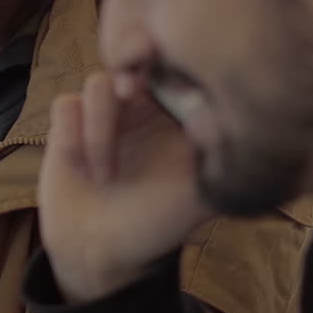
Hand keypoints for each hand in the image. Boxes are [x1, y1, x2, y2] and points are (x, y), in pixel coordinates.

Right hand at [38, 71, 214, 303]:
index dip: (174, 65)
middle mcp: (143, 106)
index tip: (169, 81)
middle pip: (135, 60)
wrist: (100, 251)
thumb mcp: (200, 200)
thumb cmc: (155, 225)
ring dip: (100, 125)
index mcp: (178, 115)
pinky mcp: (69, 124)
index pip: (179, 68)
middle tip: (130, 93)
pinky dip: (73, 133)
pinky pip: (66, 105)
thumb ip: (223, 168)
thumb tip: (247, 133)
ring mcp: (105, 113)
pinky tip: (83, 167)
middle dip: (131, 70)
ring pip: (98, 83)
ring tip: (106, 174)